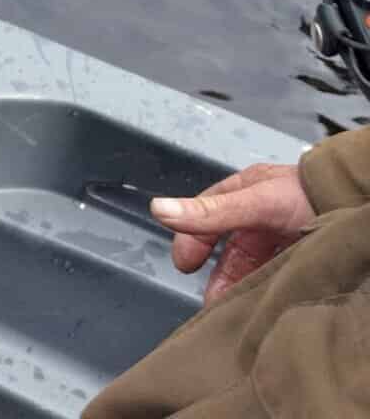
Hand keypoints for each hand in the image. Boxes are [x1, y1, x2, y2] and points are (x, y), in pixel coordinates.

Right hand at [151, 162, 317, 304]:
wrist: (360, 204)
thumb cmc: (312, 194)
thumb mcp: (255, 202)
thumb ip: (209, 212)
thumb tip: (157, 210)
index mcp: (244, 193)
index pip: (207, 217)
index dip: (192, 240)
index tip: (184, 267)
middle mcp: (263, 215)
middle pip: (231, 248)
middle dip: (219, 275)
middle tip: (212, 302)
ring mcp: (285, 235)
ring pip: (254, 264)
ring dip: (241, 286)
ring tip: (235, 312)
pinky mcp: (303, 254)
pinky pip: (276, 274)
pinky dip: (264, 288)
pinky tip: (261, 303)